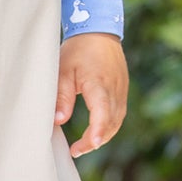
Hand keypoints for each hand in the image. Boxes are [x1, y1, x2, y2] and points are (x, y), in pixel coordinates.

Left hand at [55, 33, 127, 156]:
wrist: (98, 30)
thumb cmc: (78, 49)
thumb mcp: (63, 70)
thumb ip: (62, 96)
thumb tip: (58, 120)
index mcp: (99, 83)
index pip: (102, 112)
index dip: (96, 131)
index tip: (88, 145)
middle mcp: (114, 89)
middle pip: (111, 122)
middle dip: (95, 140)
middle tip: (76, 150)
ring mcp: (122, 90)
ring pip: (117, 121)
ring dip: (103, 135)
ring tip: (84, 145)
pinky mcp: (123, 90)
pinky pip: (119, 113)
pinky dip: (109, 126)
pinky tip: (96, 131)